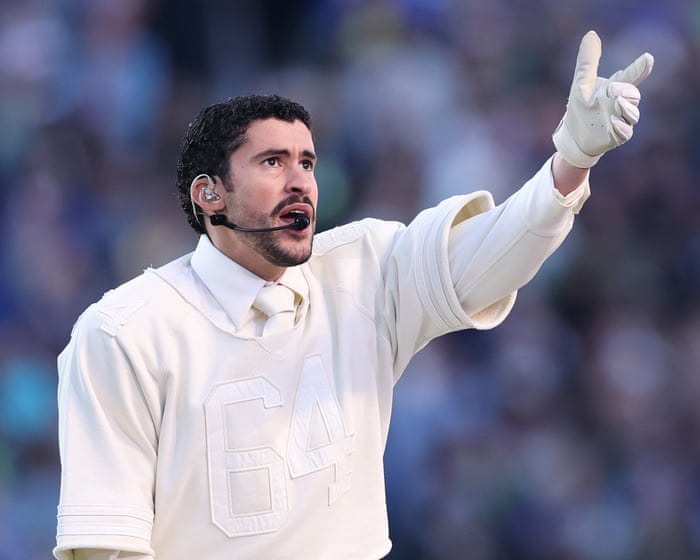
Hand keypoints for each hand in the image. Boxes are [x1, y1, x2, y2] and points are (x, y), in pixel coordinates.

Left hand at [552, 30, 653, 167]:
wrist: (572, 136)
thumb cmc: (580, 108)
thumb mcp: (581, 84)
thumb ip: (588, 61)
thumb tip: (591, 34)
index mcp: (615, 88)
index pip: (631, 76)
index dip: (640, 67)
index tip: (647, 58)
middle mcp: (621, 103)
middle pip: (634, 95)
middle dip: (626, 91)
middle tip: (612, 90)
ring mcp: (621, 120)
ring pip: (633, 114)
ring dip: (627, 108)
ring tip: (617, 103)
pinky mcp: (617, 136)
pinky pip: (626, 132)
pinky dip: (622, 127)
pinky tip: (613, 122)